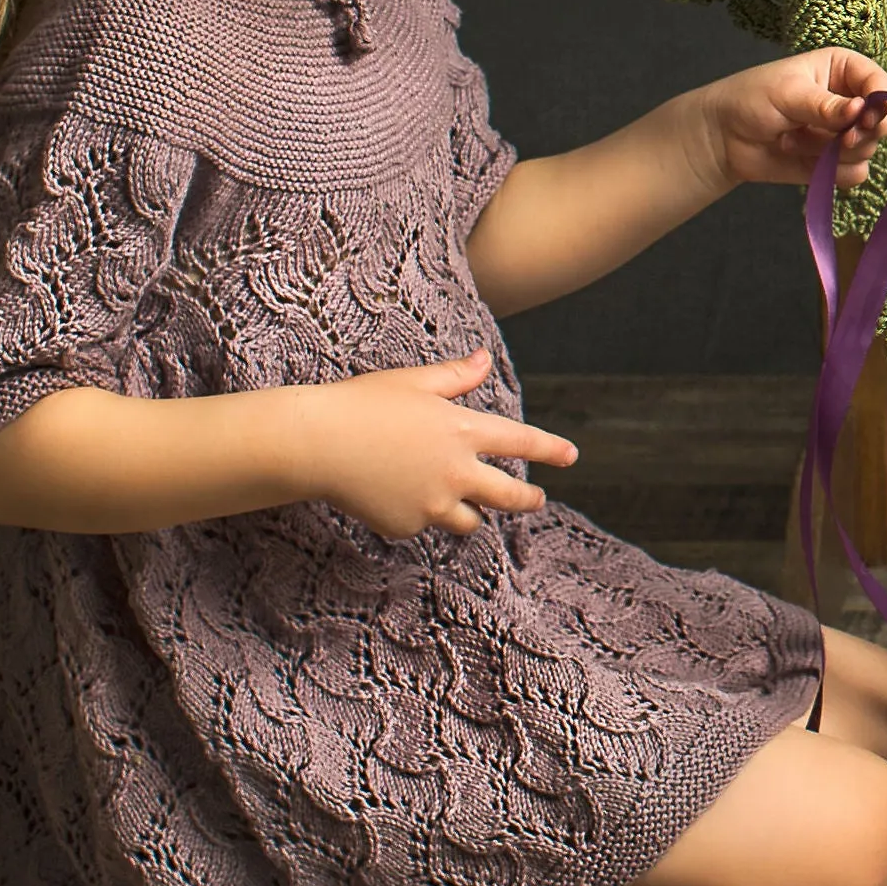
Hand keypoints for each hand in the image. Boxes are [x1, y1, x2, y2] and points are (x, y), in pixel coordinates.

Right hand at [296, 350, 577, 538]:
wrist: (315, 443)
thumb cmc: (362, 404)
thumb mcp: (414, 382)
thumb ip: (455, 377)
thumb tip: (484, 360)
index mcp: (465, 431)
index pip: (522, 442)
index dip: (550, 449)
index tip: (571, 456)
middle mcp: (457, 472)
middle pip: (510, 496)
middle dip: (529, 499)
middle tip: (537, 499)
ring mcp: (432, 504)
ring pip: (469, 521)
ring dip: (471, 512)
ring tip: (461, 501)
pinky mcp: (405, 526)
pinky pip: (421, 525)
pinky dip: (417, 515)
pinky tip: (391, 495)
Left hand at [698, 47, 886, 192]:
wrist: (722, 137)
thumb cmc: (751, 99)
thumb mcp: (788, 93)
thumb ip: (826, 105)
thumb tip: (860, 111)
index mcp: (844, 70)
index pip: (881, 85)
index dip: (881, 104)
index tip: (865, 119)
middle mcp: (851, 101)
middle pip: (886, 121)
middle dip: (868, 133)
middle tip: (845, 140)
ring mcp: (844, 134)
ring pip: (869, 150)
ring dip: (835, 152)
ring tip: (797, 140)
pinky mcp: (834, 164)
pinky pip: (854, 174)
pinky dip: (829, 172)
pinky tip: (798, 157)